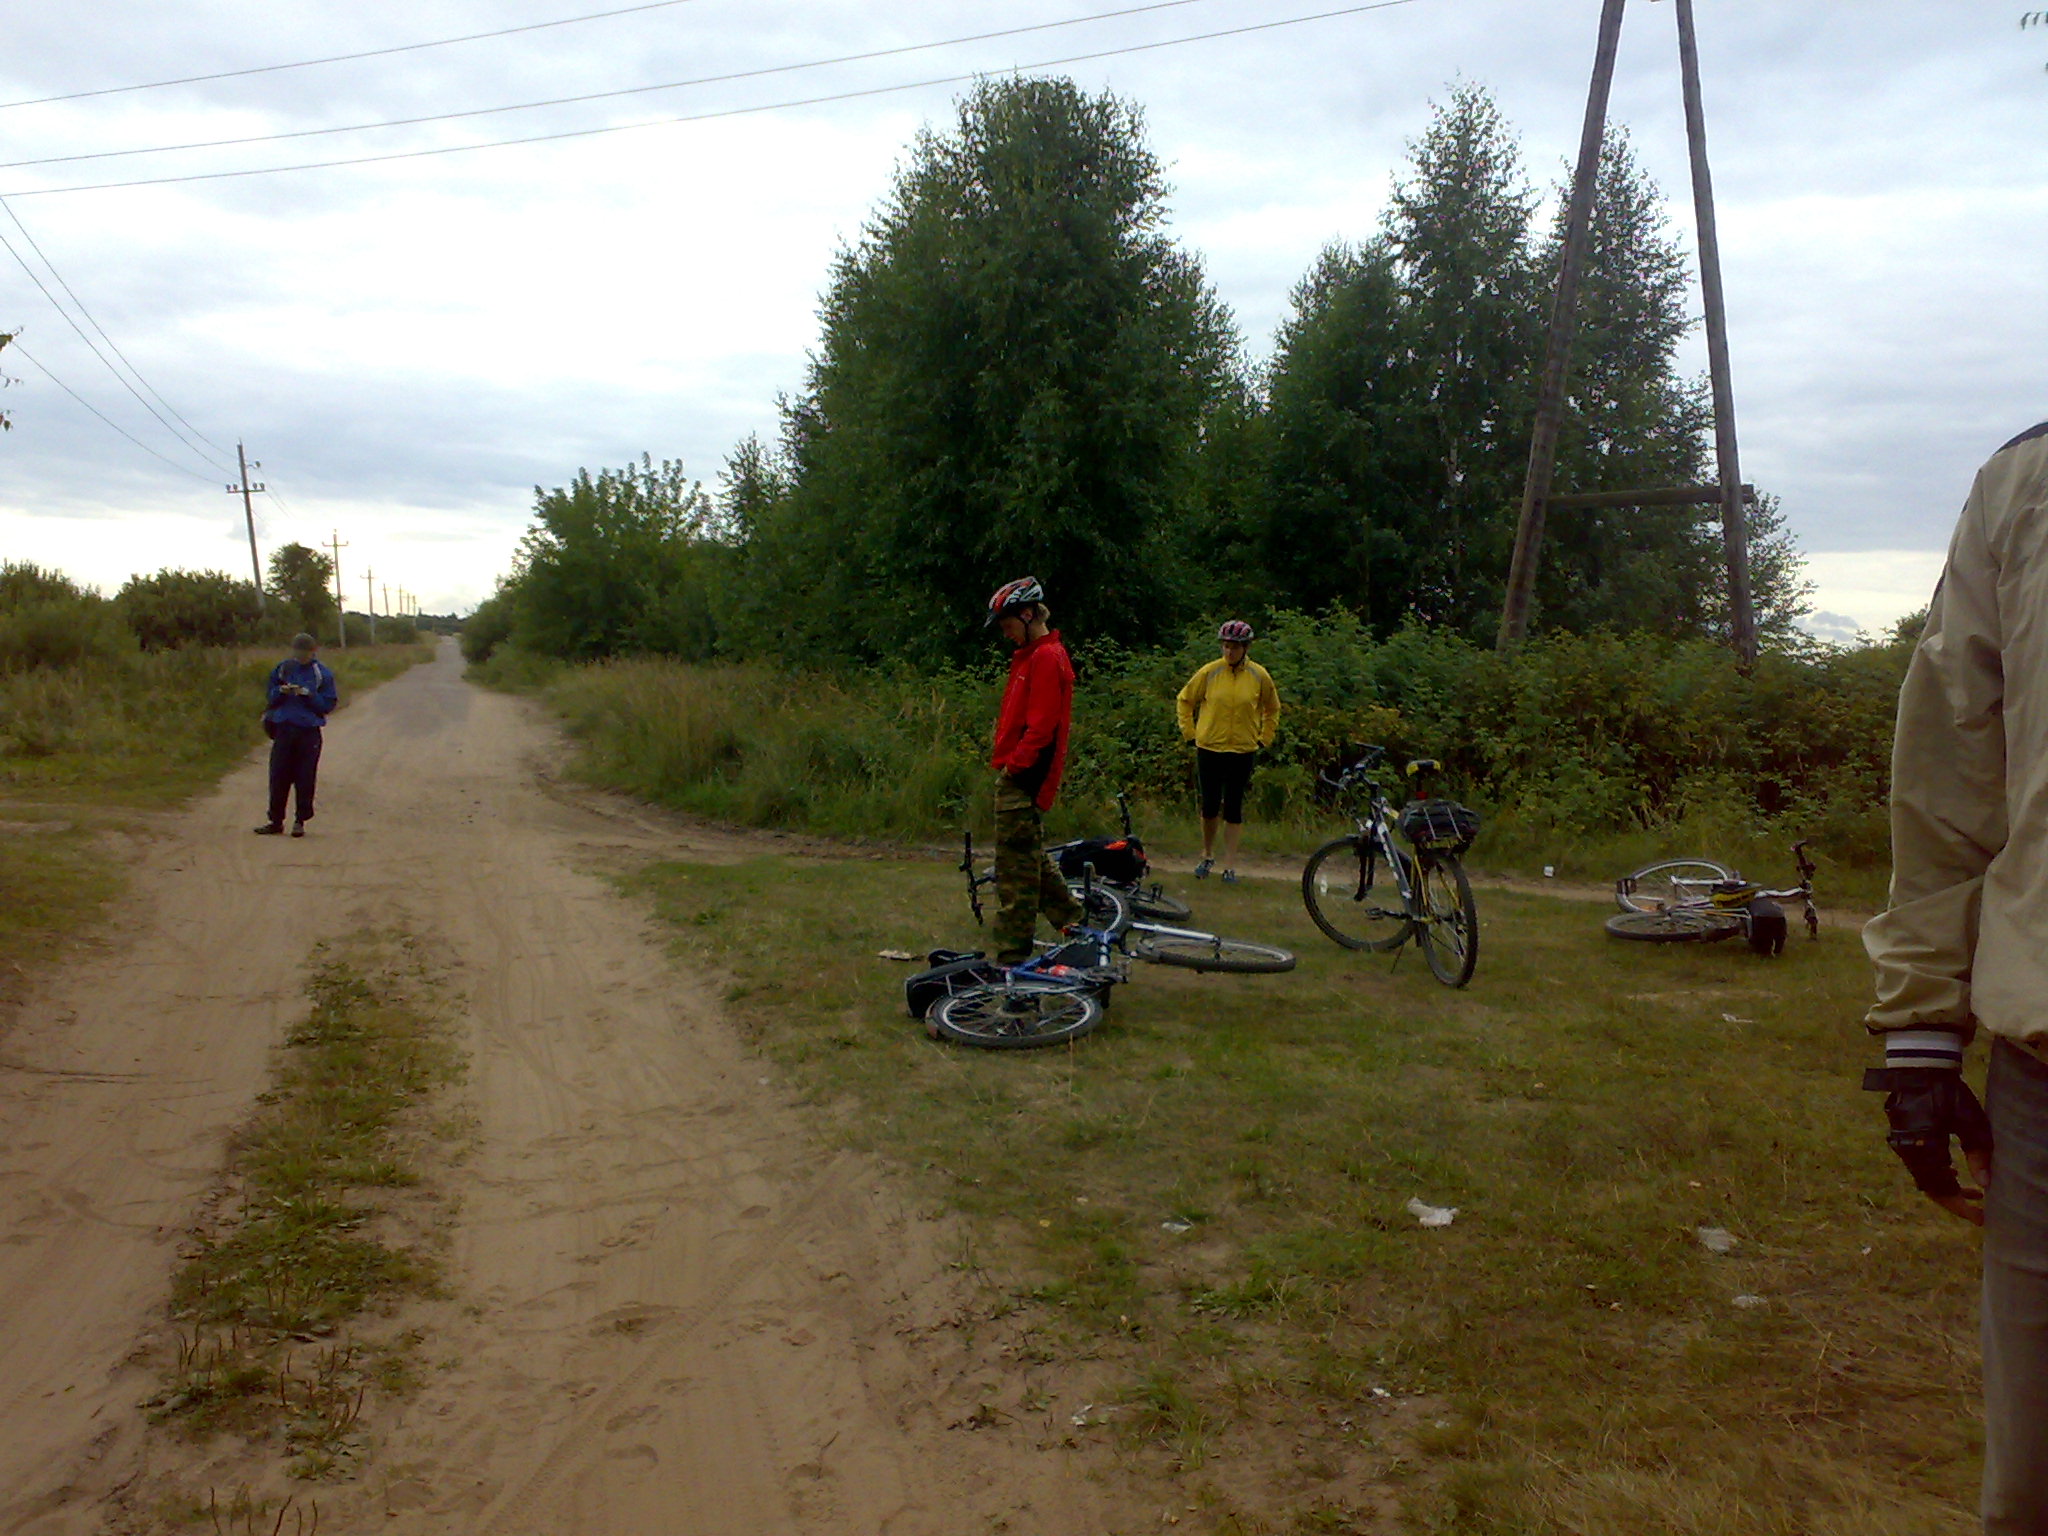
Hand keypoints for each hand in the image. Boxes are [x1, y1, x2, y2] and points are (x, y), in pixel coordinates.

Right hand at [1863, 1066, 1992, 1224]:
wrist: (1918, 1068)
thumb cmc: (1947, 1093)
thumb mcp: (1970, 1122)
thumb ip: (1978, 1153)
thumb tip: (1986, 1185)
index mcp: (1925, 1150)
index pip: (1943, 1190)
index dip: (1962, 1208)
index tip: (1982, 1217)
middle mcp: (1909, 1152)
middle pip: (1931, 1188)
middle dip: (1956, 1202)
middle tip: (1980, 1210)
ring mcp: (1902, 1146)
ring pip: (1925, 1178)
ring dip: (1948, 1188)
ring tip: (1973, 1192)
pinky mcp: (1902, 1138)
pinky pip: (1919, 1166)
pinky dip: (1938, 1175)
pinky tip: (1954, 1173)